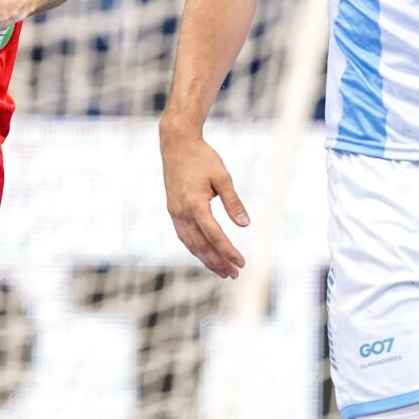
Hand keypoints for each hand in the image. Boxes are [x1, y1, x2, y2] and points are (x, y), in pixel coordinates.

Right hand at [160, 129, 248, 277]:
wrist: (176, 144)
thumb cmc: (202, 158)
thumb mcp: (222, 177)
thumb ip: (233, 202)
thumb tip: (245, 224)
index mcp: (195, 204)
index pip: (214, 236)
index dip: (229, 252)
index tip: (242, 262)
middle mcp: (182, 212)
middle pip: (201, 245)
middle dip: (218, 262)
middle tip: (234, 274)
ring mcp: (175, 212)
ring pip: (191, 244)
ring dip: (206, 259)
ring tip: (222, 271)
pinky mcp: (173, 210)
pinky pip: (184, 236)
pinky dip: (195, 248)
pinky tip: (205, 254)